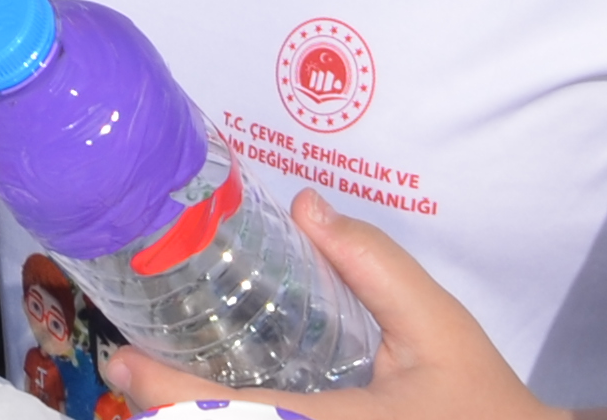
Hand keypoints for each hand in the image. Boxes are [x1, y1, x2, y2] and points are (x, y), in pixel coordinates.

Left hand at [104, 197, 460, 419]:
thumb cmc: (483, 401)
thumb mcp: (438, 327)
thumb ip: (375, 265)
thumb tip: (307, 206)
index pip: (235, 418)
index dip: (169, 394)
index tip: (124, 362)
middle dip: (166, 414)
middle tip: (134, 371)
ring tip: (163, 391)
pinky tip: (210, 410)